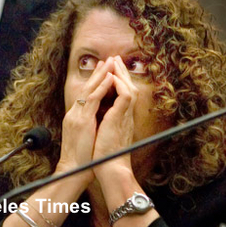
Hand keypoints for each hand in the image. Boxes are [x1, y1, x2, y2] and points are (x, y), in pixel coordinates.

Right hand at [56, 58, 115, 182]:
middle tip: (106, 60)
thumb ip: (88, 127)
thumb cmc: (81, 160)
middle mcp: (74, 114)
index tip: (103, 71)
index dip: (94, 82)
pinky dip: (101, 87)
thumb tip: (96, 122)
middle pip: (86, 88)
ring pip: (90, 90)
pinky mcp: (82, 120)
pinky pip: (93, 99)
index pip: (86, 96)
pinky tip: (109, 78)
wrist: (73, 171)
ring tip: (109, 63)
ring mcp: (77, 116)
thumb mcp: (84, 139)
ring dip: (100, 75)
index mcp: (75, 118)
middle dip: (97, 73)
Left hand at [92, 56, 137, 171]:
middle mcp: (125, 115)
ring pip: (127, 88)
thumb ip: (104, 122)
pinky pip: (125, 96)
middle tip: (115, 58)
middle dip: (120, 72)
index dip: (116, 81)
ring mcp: (124, 116)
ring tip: (114, 61)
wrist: (108, 168)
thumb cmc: (103, 156)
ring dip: (120, 74)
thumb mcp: (103, 134)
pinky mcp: (120, 118)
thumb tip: (98, 115)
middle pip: (126, 87)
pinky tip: (113, 77)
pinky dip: (119, 85)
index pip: (120, 94)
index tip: (111, 70)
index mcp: (120, 119)